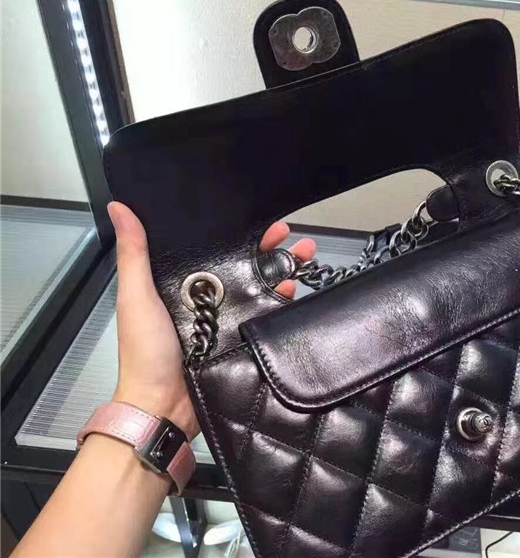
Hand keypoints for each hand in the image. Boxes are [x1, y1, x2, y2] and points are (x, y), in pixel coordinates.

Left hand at [107, 201, 315, 438]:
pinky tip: (294, 287)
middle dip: (270, 247)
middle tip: (290, 232)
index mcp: (181, 283)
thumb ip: (133, 255)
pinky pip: (267, 314)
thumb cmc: (145, 351)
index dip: (237, 232)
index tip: (256, 217)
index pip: (215, 249)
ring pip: (260, 286)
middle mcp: (208, 297)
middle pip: (244, 265)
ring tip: (305, 253)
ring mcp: (228, 318)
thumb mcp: (136, 297)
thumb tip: (120, 208)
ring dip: (284, 267)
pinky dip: (283, 299)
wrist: (163, 405)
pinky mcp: (243, 338)